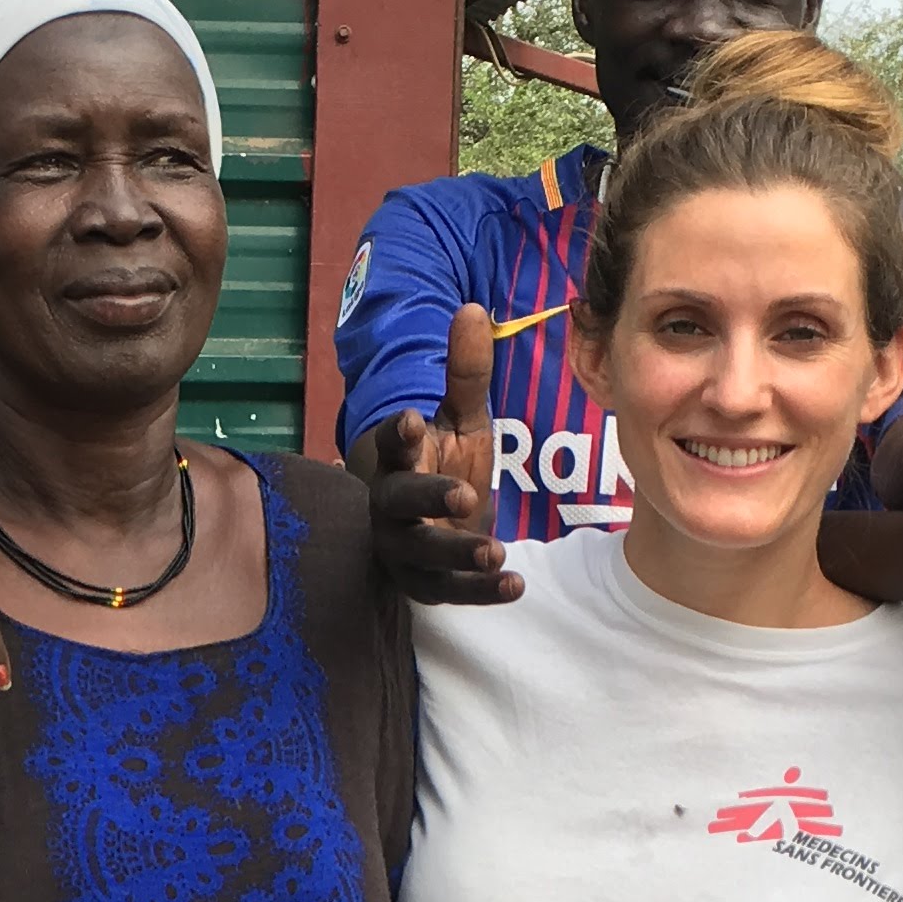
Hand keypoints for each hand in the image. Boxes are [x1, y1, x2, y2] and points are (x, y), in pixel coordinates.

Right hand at [356, 304, 520, 605]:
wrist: (438, 520)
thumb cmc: (444, 462)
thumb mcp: (460, 418)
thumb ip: (465, 373)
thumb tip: (471, 309)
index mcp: (394, 460)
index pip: (388, 445)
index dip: (396, 436)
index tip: (411, 421)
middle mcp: (387, 506)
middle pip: (396, 504)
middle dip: (428, 497)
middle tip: (465, 493)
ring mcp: (402, 549)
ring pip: (421, 555)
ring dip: (457, 554)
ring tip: (495, 551)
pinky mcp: (423, 583)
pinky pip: (449, 591)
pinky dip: (480, 592)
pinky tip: (515, 584)